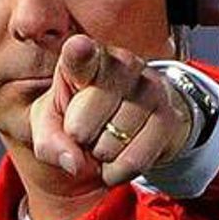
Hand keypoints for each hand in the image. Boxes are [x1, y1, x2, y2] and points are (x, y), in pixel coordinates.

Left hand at [28, 34, 192, 186]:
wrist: (122, 132)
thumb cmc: (79, 119)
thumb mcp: (50, 126)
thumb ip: (48, 142)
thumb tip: (74, 162)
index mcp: (85, 58)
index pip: (81, 55)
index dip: (80, 53)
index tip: (79, 48)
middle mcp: (122, 63)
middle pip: (85, 119)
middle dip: (78, 138)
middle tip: (83, 132)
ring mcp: (150, 87)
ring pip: (112, 142)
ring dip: (100, 156)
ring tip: (103, 141)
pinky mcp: (169, 116)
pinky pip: (135, 160)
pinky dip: (118, 171)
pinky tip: (116, 160)